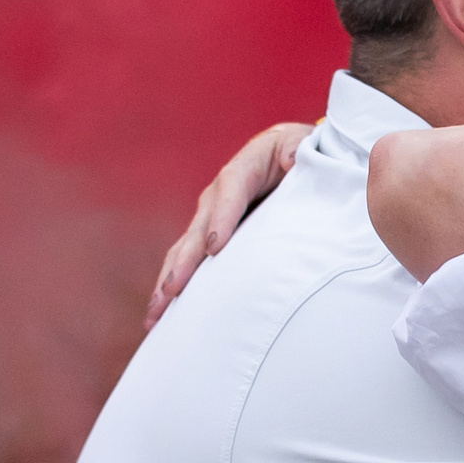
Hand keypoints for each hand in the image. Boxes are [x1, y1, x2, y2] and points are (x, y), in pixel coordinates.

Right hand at [144, 122, 316, 328]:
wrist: (293, 158)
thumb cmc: (305, 156)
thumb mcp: (307, 147)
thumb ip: (300, 152)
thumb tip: (293, 159)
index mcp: (247, 166)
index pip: (232, 188)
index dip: (222, 217)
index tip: (215, 246)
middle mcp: (221, 193)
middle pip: (200, 226)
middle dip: (185, 260)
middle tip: (173, 288)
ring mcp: (212, 218)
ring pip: (186, 249)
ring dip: (170, 279)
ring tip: (156, 311)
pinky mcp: (211, 239)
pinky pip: (190, 262)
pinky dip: (174, 286)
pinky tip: (161, 315)